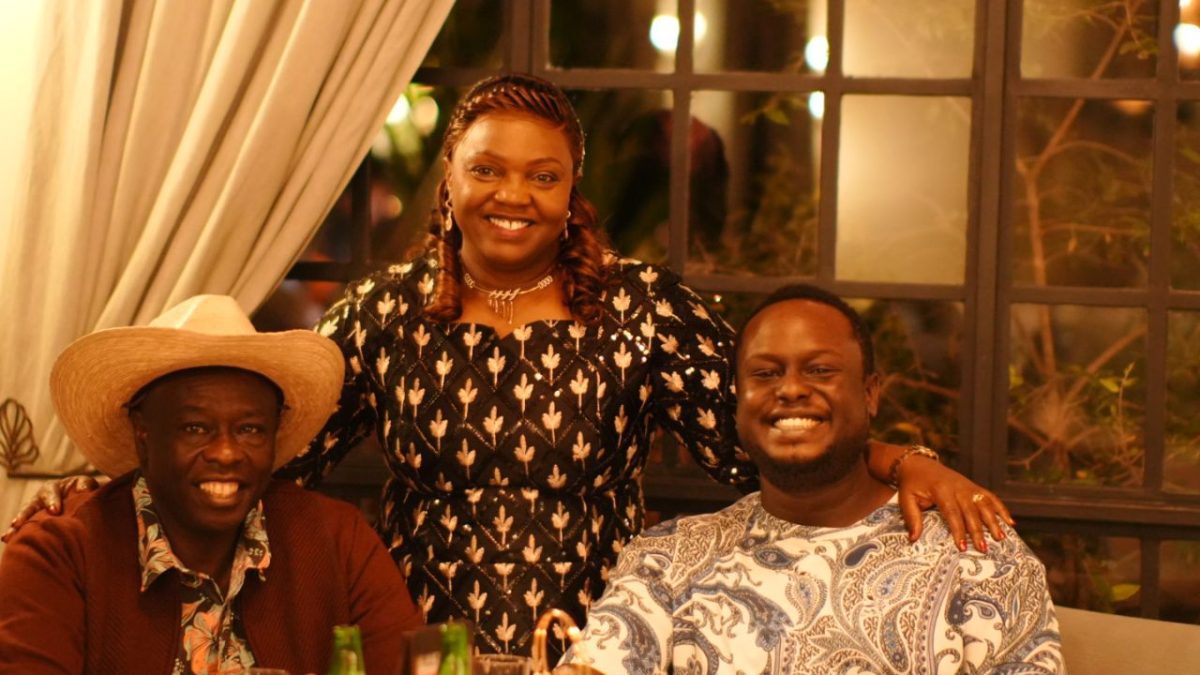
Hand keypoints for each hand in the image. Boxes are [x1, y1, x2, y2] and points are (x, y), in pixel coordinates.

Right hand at [1, 475, 100, 541]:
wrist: (77, 500)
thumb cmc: (80, 490)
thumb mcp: (84, 484)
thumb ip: (84, 485)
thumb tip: (84, 490)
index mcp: (52, 488)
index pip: (50, 493)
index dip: (52, 501)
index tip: (55, 510)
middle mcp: (39, 500)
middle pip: (30, 507)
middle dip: (24, 515)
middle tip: (18, 524)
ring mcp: (34, 512)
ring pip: (23, 519)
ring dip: (15, 528)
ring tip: (8, 536)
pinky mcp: (33, 523)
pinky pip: (23, 529)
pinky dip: (16, 535)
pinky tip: (8, 541)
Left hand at [894, 457, 1013, 552]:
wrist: (918, 464)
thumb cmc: (912, 484)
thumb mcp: (906, 499)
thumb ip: (911, 518)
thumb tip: (914, 539)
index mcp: (941, 490)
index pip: (952, 512)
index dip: (958, 530)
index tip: (962, 546)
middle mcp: (958, 487)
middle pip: (971, 511)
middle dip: (978, 531)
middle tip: (984, 549)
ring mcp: (968, 486)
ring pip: (984, 504)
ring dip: (994, 521)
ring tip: (1001, 538)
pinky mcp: (973, 486)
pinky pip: (990, 497)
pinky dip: (1001, 509)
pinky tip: (1010, 522)